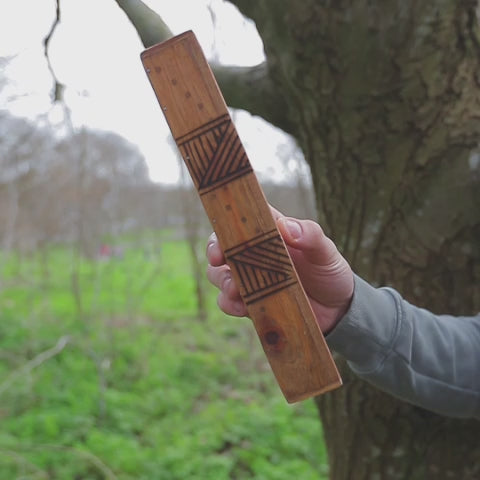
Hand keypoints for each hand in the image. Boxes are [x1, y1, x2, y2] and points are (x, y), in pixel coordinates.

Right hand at [206, 208, 353, 332]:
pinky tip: (240, 307)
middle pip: (222, 245)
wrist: (337, 311)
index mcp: (270, 232)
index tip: (224, 229)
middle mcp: (254, 253)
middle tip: (218, 259)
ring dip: (222, 280)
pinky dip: (229, 303)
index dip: (227, 219)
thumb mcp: (326, 251)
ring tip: (234, 289)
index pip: (242, 217)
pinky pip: (228, 301)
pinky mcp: (249, 302)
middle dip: (215, 250)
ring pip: (219, 273)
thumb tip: (285, 226)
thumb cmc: (329, 271)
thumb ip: (310, 235)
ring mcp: (249, 278)